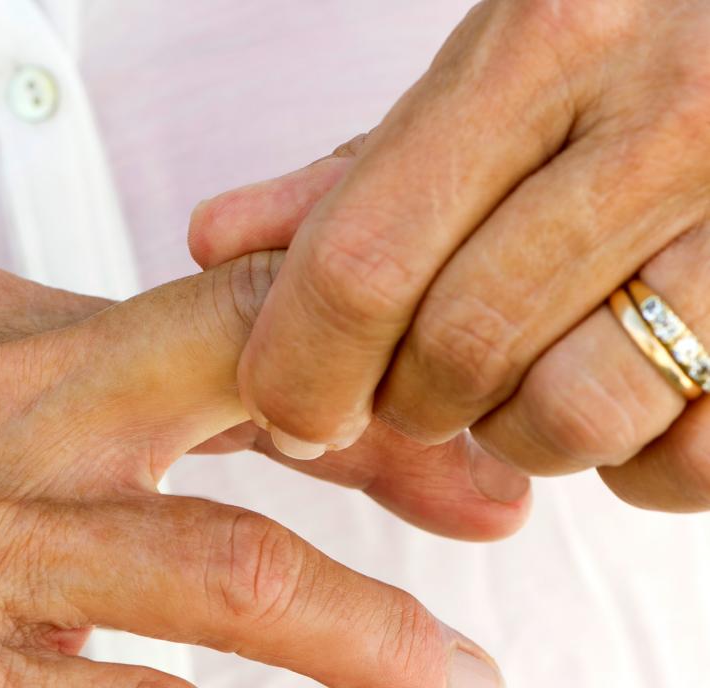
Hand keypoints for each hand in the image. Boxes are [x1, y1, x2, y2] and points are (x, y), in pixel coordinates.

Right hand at [0, 256, 505, 686]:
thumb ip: (36, 381)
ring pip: (220, 570)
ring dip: (362, 630)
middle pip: (243, 390)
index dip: (337, 373)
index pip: (208, 314)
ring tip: (449, 677)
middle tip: (491, 519)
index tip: (427, 443)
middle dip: (387, 458)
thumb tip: (185, 402)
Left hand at [190, 0, 709, 511]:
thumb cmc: (625, 43)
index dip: (300, 364)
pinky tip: (620, 396)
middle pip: (459, 352)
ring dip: (516, 430)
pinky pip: (691, 462)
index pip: (366, 261)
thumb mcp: (486, 73)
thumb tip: (216, 242)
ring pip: (573, 416)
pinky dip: (632, 464)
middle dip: (403, 398)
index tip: (286, 405)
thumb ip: (354, 169)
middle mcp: (663, 124)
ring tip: (525, 371)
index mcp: (548, 45)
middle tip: (410, 377)